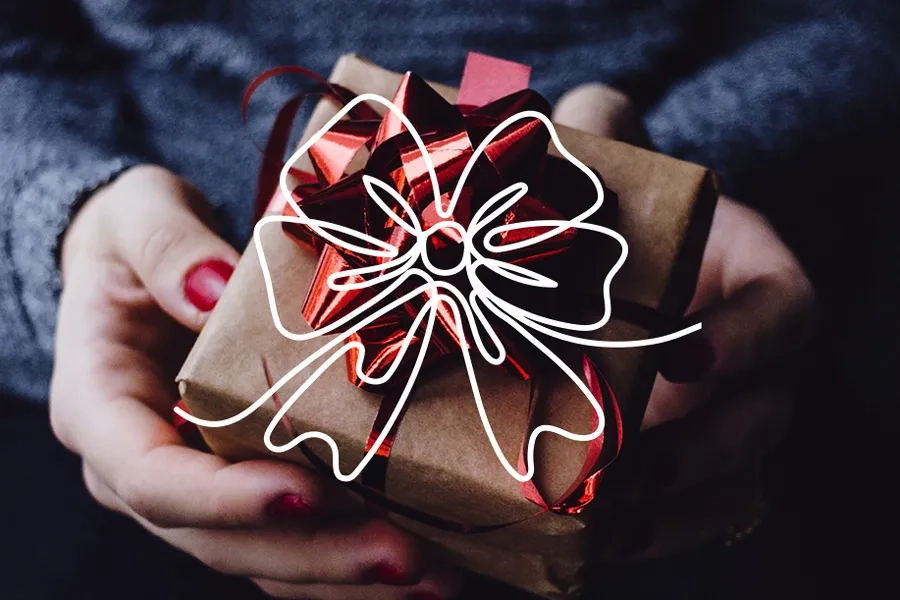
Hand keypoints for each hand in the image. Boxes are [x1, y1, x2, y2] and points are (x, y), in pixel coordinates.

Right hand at [50, 165, 455, 598]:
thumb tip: (215, 290)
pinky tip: (418, 559)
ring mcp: (195, 484)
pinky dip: (346, 556)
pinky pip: (291, 537)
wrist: (147, 268)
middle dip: (314, 553)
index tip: (306, 491)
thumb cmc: (136, 241)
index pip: (150, 476)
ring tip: (433, 576)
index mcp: (101, 408)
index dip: (223, 498)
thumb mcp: (138, 217)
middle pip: (218, 539)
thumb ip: (168, 249)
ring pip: (262, 556)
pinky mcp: (242, 482)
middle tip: (403, 556)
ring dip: (344, 573)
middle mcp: (143, 465)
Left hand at [554, 86, 815, 559]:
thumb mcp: (617, 174)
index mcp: (758, 283)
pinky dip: (651, 536)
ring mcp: (730, 424)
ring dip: (674, 508)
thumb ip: (605, 136)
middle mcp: (759, 364)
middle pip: (762, 418)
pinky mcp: (692, 473)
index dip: (748, 339)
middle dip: (698, 446)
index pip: (785, 313)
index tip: (685, 356)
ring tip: (605, 518)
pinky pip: (694, 519)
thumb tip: (583, 115)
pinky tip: (592, 545)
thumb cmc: (624, 226)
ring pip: (735, 484)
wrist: (614, 285)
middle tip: (625, 458)